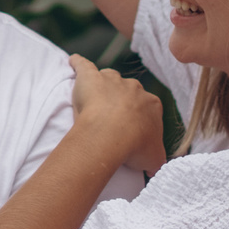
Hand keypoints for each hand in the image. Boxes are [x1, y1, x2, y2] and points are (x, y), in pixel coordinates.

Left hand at [67, 54, 166, 174]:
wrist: (111, 135)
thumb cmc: (133, 147)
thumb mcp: (153, 159)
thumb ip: (156, 160)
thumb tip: (154, 167)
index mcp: (152, 104)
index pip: (146, 108)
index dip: (138, 121)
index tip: (129, 133)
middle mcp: (135, 88)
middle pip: (128, 93)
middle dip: (121, 104)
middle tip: (110, 123)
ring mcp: (112, 80)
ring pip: (108, 79)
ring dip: (102, 87)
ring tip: (93, 100)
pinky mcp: (90, 76)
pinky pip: (83, 65)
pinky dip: (77, 63)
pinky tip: (72, 61)